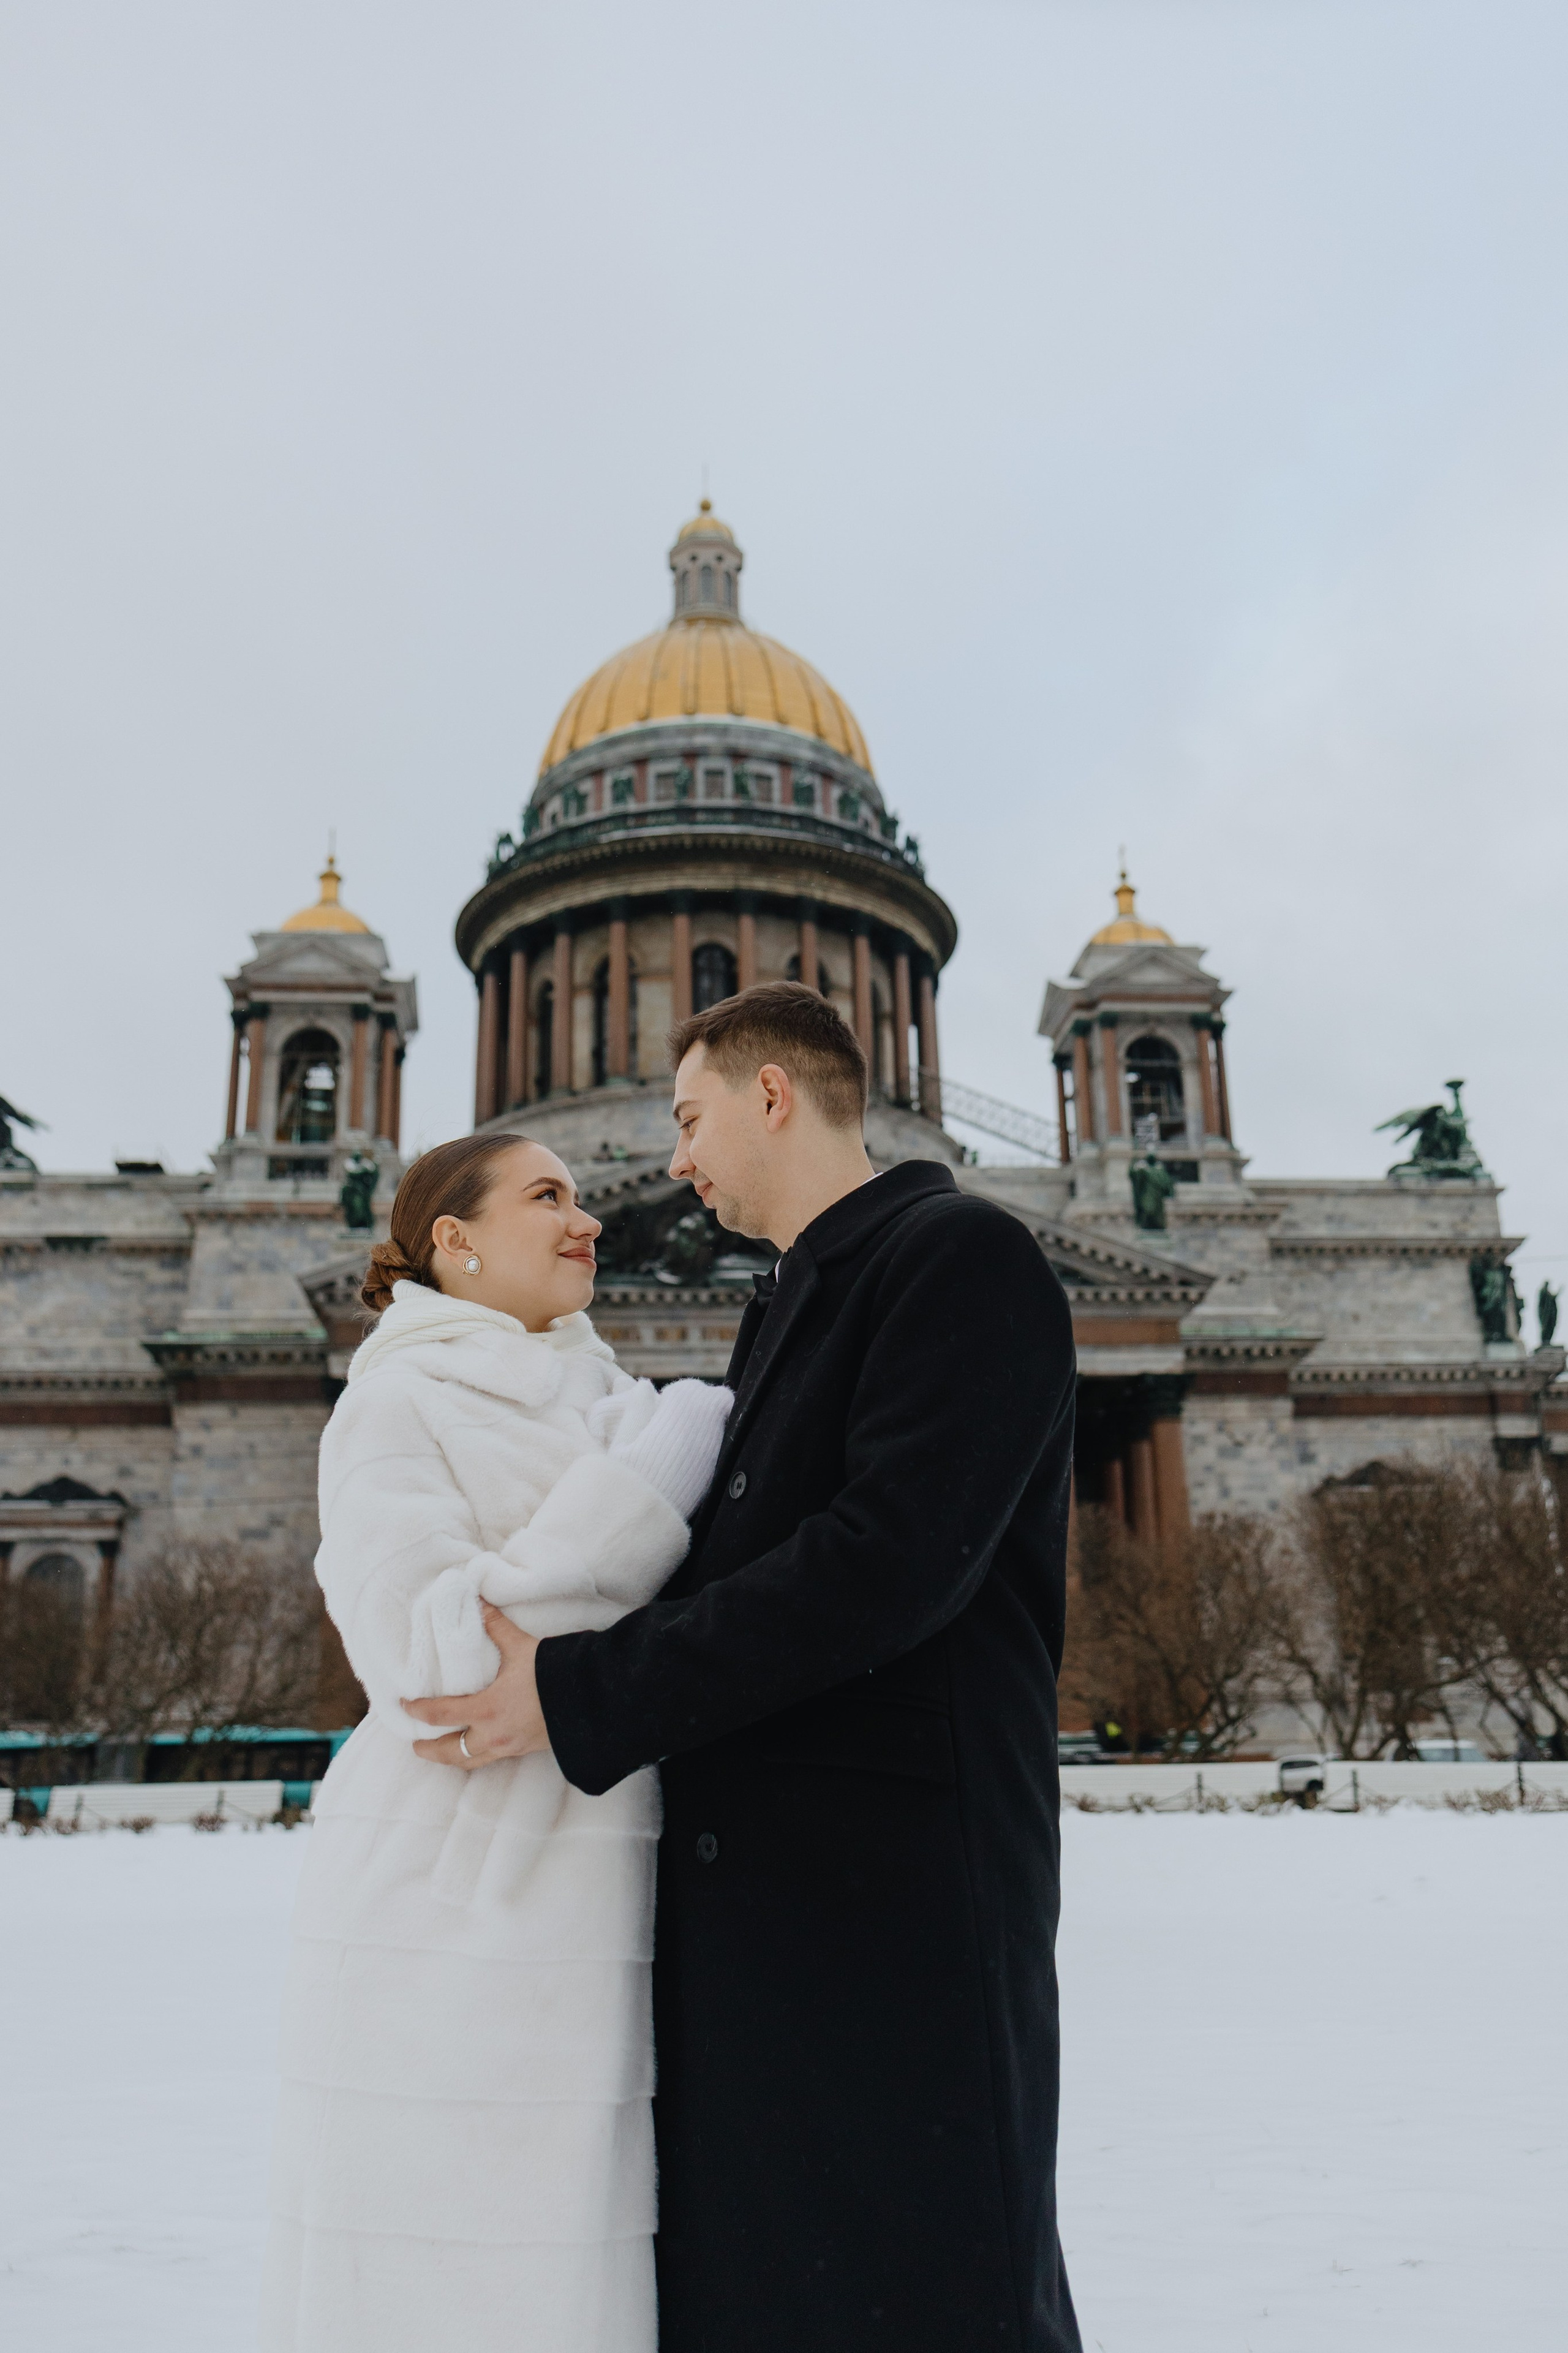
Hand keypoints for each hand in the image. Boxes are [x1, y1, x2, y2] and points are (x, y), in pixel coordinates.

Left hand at [408, 1604, 550, 1768]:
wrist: (592, 1699)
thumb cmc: (554, 1673)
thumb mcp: (522, 1646)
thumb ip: (496, 1626)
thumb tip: (478, 1601)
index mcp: (487, 1709)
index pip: (440, 1715)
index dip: (418, 1711)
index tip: (404, 1706)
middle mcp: (494, 1735)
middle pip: (452, 1752)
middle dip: (430, 1751)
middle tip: (415, 1746)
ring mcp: (511, 1747)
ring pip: (472, 1762)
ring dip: (453, 1758)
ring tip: (444, 1752)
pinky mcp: (526, 1750)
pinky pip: (493, 1758)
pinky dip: (478, 1755)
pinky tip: (479, 1745)